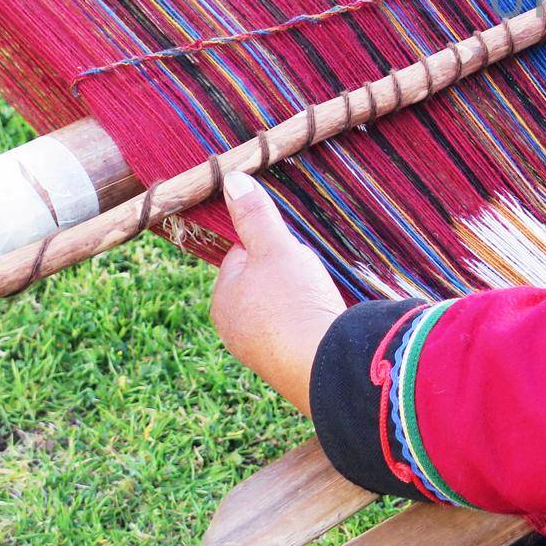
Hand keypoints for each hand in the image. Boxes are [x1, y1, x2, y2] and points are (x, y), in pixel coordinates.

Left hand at [210, 172, 344, 416]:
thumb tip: (229, 179)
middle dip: (285, 274)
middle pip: (260, 284)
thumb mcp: (275, 248)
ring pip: (277, 309)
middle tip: (309, 273)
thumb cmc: (293, 301)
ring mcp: (257, 351)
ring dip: (297, 299)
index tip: (292, 248)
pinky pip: (292, 333)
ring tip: (319, 295)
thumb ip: (254, 215)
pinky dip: (306, 324)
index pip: (241, 256)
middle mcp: (231, 327)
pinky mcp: (283, 366)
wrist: (321, 364)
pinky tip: (323, 320)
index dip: (269, 246)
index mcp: (222, 298)